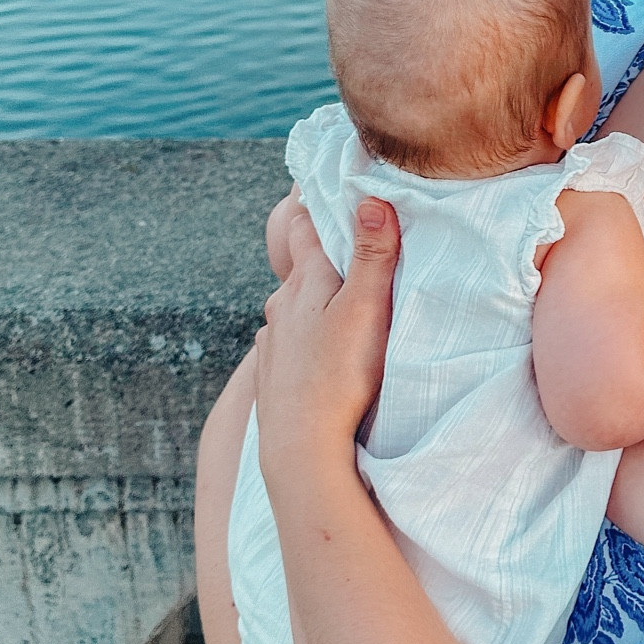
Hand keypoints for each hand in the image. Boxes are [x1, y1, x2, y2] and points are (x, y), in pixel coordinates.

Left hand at [254, 197, 399, 488]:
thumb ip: (372, 253)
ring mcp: (271, 340)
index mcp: (306, 280)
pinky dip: (306, 342)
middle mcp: (281, 304)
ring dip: (315, 306)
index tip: (336, 199)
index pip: (304, 225)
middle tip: (357, 263)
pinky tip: (324, 357)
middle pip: (301, 268)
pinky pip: (289, 344)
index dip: (318, 208)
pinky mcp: (270, 373)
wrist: (300, 445)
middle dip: (325, 262)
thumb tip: (370, 199)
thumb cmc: (341, 374)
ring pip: (293, 309)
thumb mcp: (368, 307)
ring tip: (345, 316)